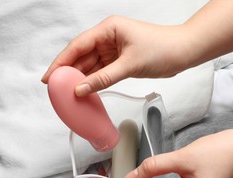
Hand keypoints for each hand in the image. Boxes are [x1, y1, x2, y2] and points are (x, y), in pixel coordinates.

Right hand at [41, 16, 191, 95]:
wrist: (183, 52)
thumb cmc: (162, 48)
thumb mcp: (129, 65)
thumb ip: (103, 78)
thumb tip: (81, 89)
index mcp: (108, 29)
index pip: (78, 46)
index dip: (61, 62)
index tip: (49, 76)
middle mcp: (107, 38)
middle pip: (81, 56)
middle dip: (68, 72)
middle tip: (55, 89)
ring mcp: (113, 50)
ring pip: (91, 65)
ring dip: (80, 78)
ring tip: (67, 93)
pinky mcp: (119, 61)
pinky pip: (101, 72)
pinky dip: (93, 82)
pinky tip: (85, 91)